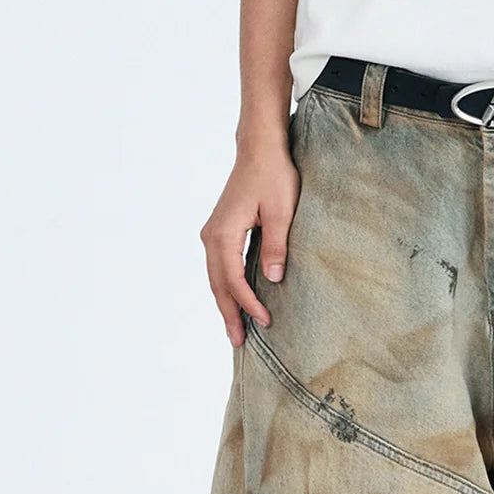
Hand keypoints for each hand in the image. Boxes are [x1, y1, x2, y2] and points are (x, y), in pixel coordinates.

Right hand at [200, 140, 300, 346]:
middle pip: (218, 284)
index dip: (248, 303)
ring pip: (216, 278)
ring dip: (226, 304)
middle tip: (238, 343)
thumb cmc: (273, 176)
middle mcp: (212, 236)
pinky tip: (235, 302)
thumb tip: (271, 280)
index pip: (234, 279)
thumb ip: (276, 247)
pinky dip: (226, 288)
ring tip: (234, 330)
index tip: (266, 320)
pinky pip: (220, 268)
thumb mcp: (281, 213)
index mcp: (224, 234)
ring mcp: (213, 234)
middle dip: (229, 314)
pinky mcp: (221, 232)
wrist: (260, 150)